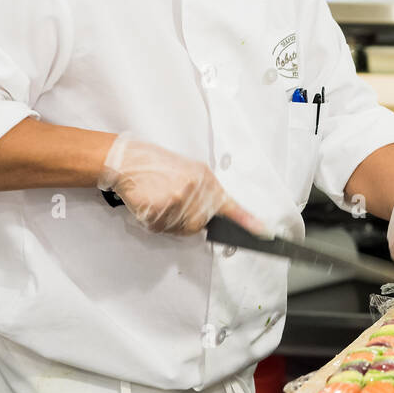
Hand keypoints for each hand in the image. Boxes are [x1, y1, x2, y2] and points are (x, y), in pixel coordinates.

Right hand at [97, 134, 264, 235]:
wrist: (129, 160)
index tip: (264, 232)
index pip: (230, 205)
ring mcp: (177, 200)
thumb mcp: (189, 171)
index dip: (248, 221)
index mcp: (206, 180)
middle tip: (171, 203)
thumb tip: (210, 215)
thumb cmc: (157, 166)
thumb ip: (203, 192)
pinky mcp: (159, 209)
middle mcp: (195, 190)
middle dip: (186, 221)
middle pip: (198, 225)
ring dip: (168, 222)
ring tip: (158, 200)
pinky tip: (149, 204)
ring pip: (179, 229)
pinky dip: (154, 222)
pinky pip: (161, 228)